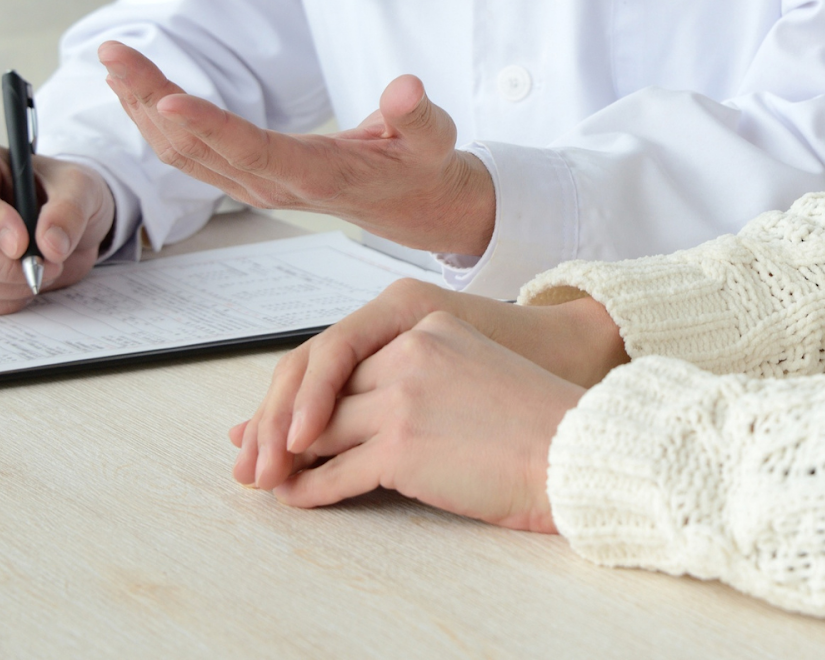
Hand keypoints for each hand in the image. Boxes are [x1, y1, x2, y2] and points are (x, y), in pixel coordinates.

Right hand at [0, 141, 115, 315]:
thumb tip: (50, 246)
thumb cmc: (67, 191)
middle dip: (4, 265)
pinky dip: (7, 300)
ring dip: (12, 284)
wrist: (74, 222)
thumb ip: (68, 210)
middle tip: (48, 264)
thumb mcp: (80, 186)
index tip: (22, 241)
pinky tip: (30, 282)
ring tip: (48, 267)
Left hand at [98, 41, 494, 255]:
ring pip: (183, 153)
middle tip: (115, 54)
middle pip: (199, 147)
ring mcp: (254, 187)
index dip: (208, 126)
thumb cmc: (420, 167)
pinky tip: (138, 92)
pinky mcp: (246, 179)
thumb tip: (406, 88)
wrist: (413, 205)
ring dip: (142, 107)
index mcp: (315, 174)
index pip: (253, 150)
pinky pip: (189, 155)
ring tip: (115, 62)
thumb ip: (418, 116)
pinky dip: (157, 121)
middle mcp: (274, 186)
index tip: (166, 100)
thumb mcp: (435, 139)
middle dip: (150, 98)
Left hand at [236, 312, 584, 532]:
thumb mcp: (473, 368)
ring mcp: (401, 398)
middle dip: (277, 423)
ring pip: (319, 429)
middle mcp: (407, 352)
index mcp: (424, 325)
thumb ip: (416, 372)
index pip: (340, 352)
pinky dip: (309, 489)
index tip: (274, 413)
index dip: (300, 388)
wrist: (577, 448)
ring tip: (265, 479)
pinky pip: (334, 471)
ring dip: (285, 458)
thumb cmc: (536, 419)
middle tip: (247, 451)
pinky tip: (295, 498)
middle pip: (319, 386)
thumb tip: (351, 405)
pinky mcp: (400, 446)